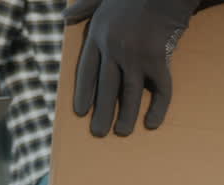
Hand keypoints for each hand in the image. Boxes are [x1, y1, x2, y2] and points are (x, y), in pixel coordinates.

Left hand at [64, 0, 223, 136]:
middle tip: (99, 133)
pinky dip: (157, 108)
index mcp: (98, 35)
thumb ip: (83, 7)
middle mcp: (113, 48)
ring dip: (126, 116)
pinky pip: (159, 89)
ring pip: (129, 93)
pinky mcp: (157, 59)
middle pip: (105, 88)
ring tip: (122, 132)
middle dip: (102, 113)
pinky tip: (152, 123)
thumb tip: (64, 16)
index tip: (80, 112)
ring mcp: (135, 55)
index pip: (86, 71)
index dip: (83, 93)